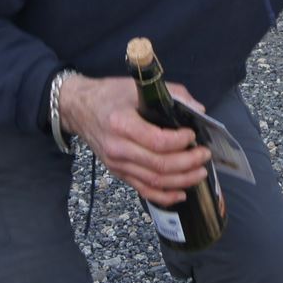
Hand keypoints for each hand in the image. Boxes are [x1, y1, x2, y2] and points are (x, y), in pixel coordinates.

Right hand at [59, 75, 212, 205]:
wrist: (79, 108)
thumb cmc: (109, 95)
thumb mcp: (137, 86)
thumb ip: (172, 94)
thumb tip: (198, 109)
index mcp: (121, 123)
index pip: (157, 141)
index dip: (180, 142)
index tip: (193, 135)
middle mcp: (118, 147)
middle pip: (159, 165)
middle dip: (188, 163)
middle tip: (204, 155)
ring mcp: (117, 164)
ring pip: (154, 181)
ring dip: (182, 180)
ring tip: (200, 172)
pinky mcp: (118, 172)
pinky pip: (143, 190)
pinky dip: (164, 196)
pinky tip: (181, 193)